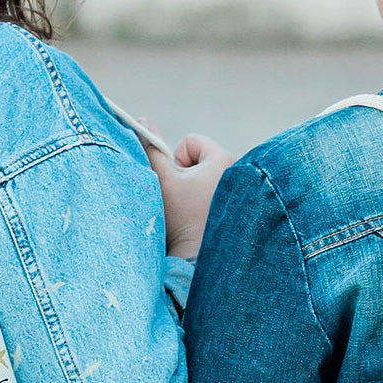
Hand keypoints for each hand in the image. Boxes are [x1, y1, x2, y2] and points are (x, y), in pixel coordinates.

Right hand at [141, 123, 233, 260]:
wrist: (197, 261)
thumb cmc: (181, 218)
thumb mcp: (161, 179)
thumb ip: (150, 148)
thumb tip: (142, 121)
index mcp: (225, 160)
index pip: (192, 142)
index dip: (176, 159)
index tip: (177, 184)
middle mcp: (240, 173)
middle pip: (199, 161)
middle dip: (185, 177)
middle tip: (183, 200)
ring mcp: (239, 194)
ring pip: (204, 180)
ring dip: (192, 192)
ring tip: (192, 214)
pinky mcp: (237, 212)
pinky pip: (212, 196)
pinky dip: (202, 206)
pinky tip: (200, 223)